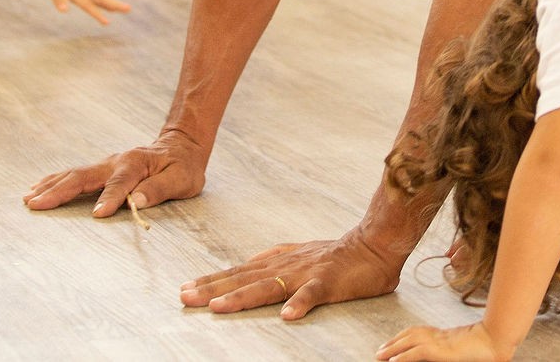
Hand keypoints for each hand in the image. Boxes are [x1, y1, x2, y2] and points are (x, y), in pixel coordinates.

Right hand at [24, 129, 207, 215]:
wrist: (181, 146)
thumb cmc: (183, 167)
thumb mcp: (182, 179)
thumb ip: (159, 189)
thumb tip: (136, 201)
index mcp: (136, 165)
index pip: (120, 184)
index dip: (109, 199)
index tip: (97, 215)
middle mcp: (116, 162)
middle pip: (83, 177)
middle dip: (59, 191)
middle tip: (35, 204)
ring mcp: (106, 164)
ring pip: (73, 174)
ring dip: (50, 186)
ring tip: (28, 198)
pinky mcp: (102, 169)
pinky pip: (75, 174)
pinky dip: (55, 180)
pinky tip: (39, 187)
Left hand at [179, 230, 405, 319]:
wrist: (374, 244)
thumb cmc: (338, 253)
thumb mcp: (299, 252)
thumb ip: (274, 258)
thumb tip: (248, 262)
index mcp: (279, 262)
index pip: (239, 272)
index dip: (212, 280)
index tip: (186, 288)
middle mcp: (287, 266)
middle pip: (244, 279)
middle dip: (213, 289)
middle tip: (185, 297)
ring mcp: (306, 274)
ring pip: (269, 287)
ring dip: (242, 296)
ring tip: (218, 307)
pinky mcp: (328, 282)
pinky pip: (313, 294)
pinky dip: (300, 303)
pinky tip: (288, 316)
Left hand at [377, 323, 509, 361]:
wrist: (497, 342)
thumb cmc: (488, 346)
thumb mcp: (464, 348)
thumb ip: (452, 349)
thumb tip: (445, 353)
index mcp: (445, 335)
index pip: (418, 332)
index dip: (403, 337)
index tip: (392, 344)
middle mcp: (440, 335)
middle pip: (411, 334)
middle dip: (393, 342)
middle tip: (379, 351)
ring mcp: (441, 342)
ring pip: (410, 342)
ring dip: (393, 349)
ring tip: (380, 355)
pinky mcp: (442, 351)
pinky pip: (418, 353)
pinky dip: (404, 356)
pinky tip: (393, 361)